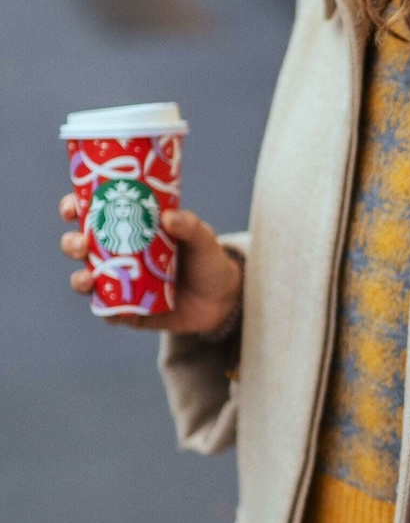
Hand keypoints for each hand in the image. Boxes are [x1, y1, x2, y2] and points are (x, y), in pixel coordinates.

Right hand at [59, 195, 242, 332]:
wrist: (224, 299)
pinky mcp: (131, 312)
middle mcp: (118, 255)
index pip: (92, 214)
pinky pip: (111, 313)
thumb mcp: (203, 238)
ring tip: (88, 278)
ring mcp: (121, 284)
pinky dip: (107, 312)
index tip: (71, 209)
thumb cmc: (208, 260)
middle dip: (71, 244)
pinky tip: (111, 311)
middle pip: (80, 247)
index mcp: (127, 228)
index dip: (73, 209)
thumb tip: (169, 217)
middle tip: (81, 245)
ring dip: (79, 279)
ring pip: (87, 280)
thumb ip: (190, 226)